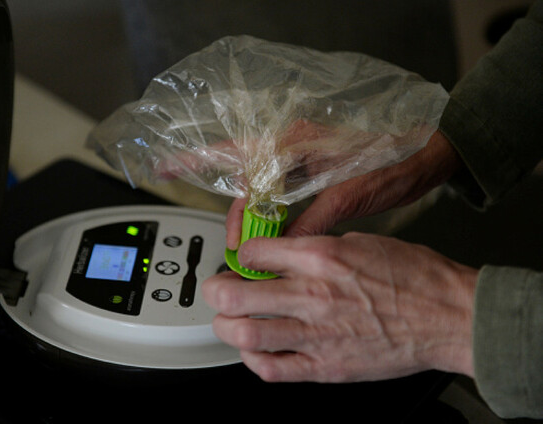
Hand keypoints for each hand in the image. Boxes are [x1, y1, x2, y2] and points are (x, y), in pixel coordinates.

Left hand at [203, 232, 477, 382]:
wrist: (449, 316)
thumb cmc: (413, 277)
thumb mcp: (360, 241)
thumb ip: (314, 248)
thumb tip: (283, 255)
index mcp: (320, 256)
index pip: (253, 252)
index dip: (241, 255)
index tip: (242, 260)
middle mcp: (312, 294)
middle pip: (234, 293)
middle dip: (215, 289)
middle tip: (217, 289)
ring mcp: (317, 334)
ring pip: (244, 334)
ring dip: (225, 326)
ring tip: (228, 320)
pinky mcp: (326, 367)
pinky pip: (272, 370)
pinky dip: (252, 360)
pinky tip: (255, 351)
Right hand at [225, 130, 462, 248]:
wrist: (425, 153)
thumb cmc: (394, 161)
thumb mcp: (349, 196)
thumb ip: (312, 221)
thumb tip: (284, 247)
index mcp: (296, 140)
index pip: (248, 172)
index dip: (239, 210)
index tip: (234, 238)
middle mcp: (292, 143)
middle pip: (247, 177)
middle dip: (237, 209)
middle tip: (234, 242)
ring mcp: (301, 155)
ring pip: (261, 184)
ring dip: (252, 211)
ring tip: (244, 240)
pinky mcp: (312, 169)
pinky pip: (281, 190)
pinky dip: (272, 210)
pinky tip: (268, 228)